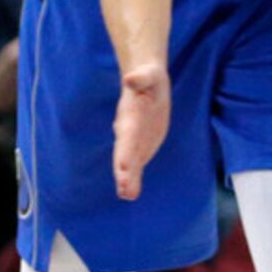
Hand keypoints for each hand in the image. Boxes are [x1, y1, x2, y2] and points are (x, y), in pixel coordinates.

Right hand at [112, 61, 170, 201]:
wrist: (146, 84)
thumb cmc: (148, 78)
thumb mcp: (148, 76)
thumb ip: (140, 79)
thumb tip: (130, 79)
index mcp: (130, 117)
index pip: (127, 136)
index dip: (125, 151)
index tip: (123, 166)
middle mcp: (128, 132)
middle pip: (125, 154)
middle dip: (124, 171)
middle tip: (124, 188)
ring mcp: (133, 142)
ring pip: (128, 163)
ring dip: (127, 179)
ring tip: (126, 195)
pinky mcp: (140, 147)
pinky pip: (136, 165)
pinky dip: (133, 179)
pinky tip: (130, 195)